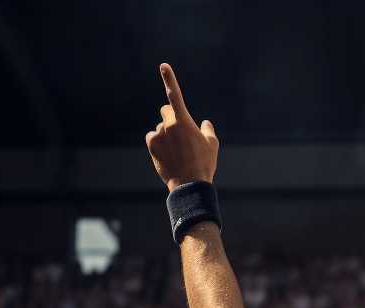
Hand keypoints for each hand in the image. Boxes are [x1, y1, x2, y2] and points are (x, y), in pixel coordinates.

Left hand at [146, 64, 219, 189]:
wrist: (189, 185)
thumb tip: (205, 123)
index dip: (169, 79)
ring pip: (160, 127)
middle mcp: (169, 125)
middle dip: (171, 117)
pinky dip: (158, 142)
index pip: (175, 95)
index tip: (163, 66)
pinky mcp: (151, 145)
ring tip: (177, 151)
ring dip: (166, 133)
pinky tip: (168, 154)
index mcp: (184, 121)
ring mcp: (158, 135)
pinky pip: (153, 137)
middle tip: (179, 131)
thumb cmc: (204, 163)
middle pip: (166, 111)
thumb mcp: (212, 145)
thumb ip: (208, 131)